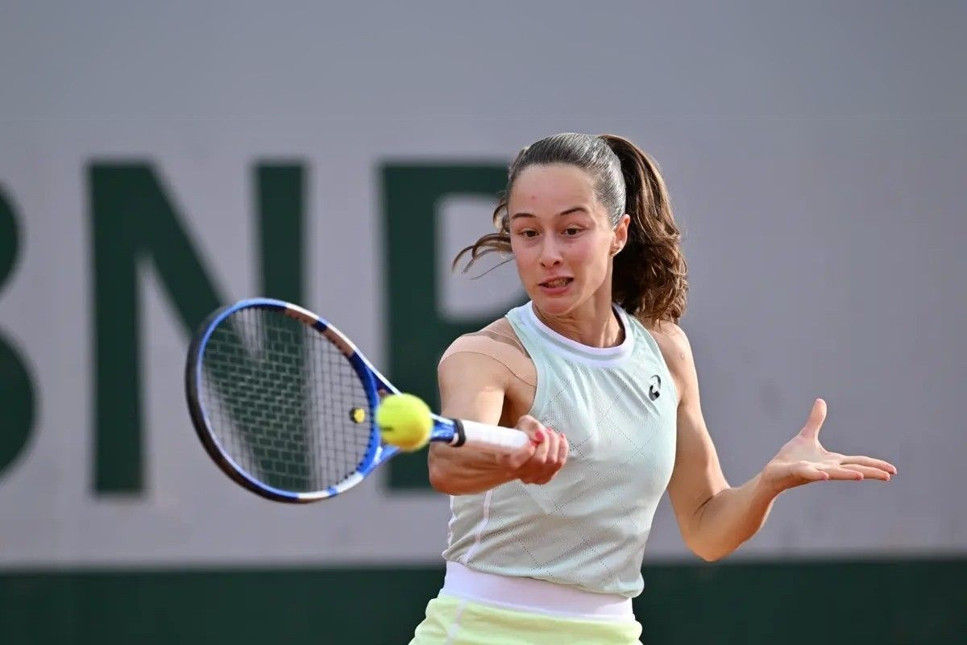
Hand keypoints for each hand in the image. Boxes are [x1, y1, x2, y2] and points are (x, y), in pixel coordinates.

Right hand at [498, 415, 568, 484]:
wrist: (525, 443)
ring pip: (551, 463)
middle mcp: (517, 474)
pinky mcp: (544, 478)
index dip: (526, 451)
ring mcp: (532, 478)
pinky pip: (559, 465)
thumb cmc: (522, 433)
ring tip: (551, 434)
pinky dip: (562, 449)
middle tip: (546, 431)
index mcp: (505, 462)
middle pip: (539, 461)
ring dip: (555, 444)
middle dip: (547, 442)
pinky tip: (560, 440)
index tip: (532, 440)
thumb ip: (530, 427)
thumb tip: (540, 435)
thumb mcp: (523, 424)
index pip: (514, 463)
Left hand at [761, 399, 896, 494]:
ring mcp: (814, 472)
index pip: (858, 462)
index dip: (875, 465)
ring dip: (847, 474)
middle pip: (852, 469)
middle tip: (889, 476)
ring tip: (862, 476)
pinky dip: (818, 475)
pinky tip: (826, 476)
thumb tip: (821, 401)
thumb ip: (816, 420)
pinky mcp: (798, 473)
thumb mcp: (807, 436)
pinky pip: (810, 474)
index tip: (893, 470)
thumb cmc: (791, 458)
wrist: (773, 473)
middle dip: (870, 472)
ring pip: (833, 473)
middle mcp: (827, 468)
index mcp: (832, 461)